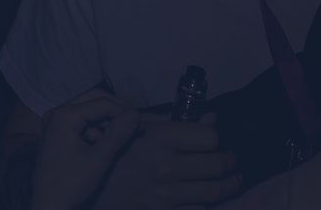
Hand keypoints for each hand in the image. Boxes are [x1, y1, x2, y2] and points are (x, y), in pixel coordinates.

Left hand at [29, 91, 139, 209]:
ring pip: (89, 112)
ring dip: (108, 123)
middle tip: (137, 129)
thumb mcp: (98, 159)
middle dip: (117, 113)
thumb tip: (136, 114)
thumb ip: (117, 135)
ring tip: (124, 141)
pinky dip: (98, 131)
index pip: (102, 101)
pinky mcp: (59, 133)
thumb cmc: (71, 183)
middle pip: (94, 100)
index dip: (125, 112)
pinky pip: (83, 123)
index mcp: (63, 115)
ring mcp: (56, 122)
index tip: (143, 128)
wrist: (49, 204)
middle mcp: (57, 113)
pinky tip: (106, 148)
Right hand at [90, 115, 238, 209]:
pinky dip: (211, 203)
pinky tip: (212, 196)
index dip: (216, 136)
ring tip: (234, 178)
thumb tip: (211, 119)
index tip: (216, 138)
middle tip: (233, 159)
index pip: (209, 136)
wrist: (86, 183)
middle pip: (219, 164)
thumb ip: (174, 122)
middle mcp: (166, 166)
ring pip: (216, 190)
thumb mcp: (136, 127)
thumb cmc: (112, 150)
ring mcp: (167, 193)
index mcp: (158, 139)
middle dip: (231, 160)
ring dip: (231, 183)